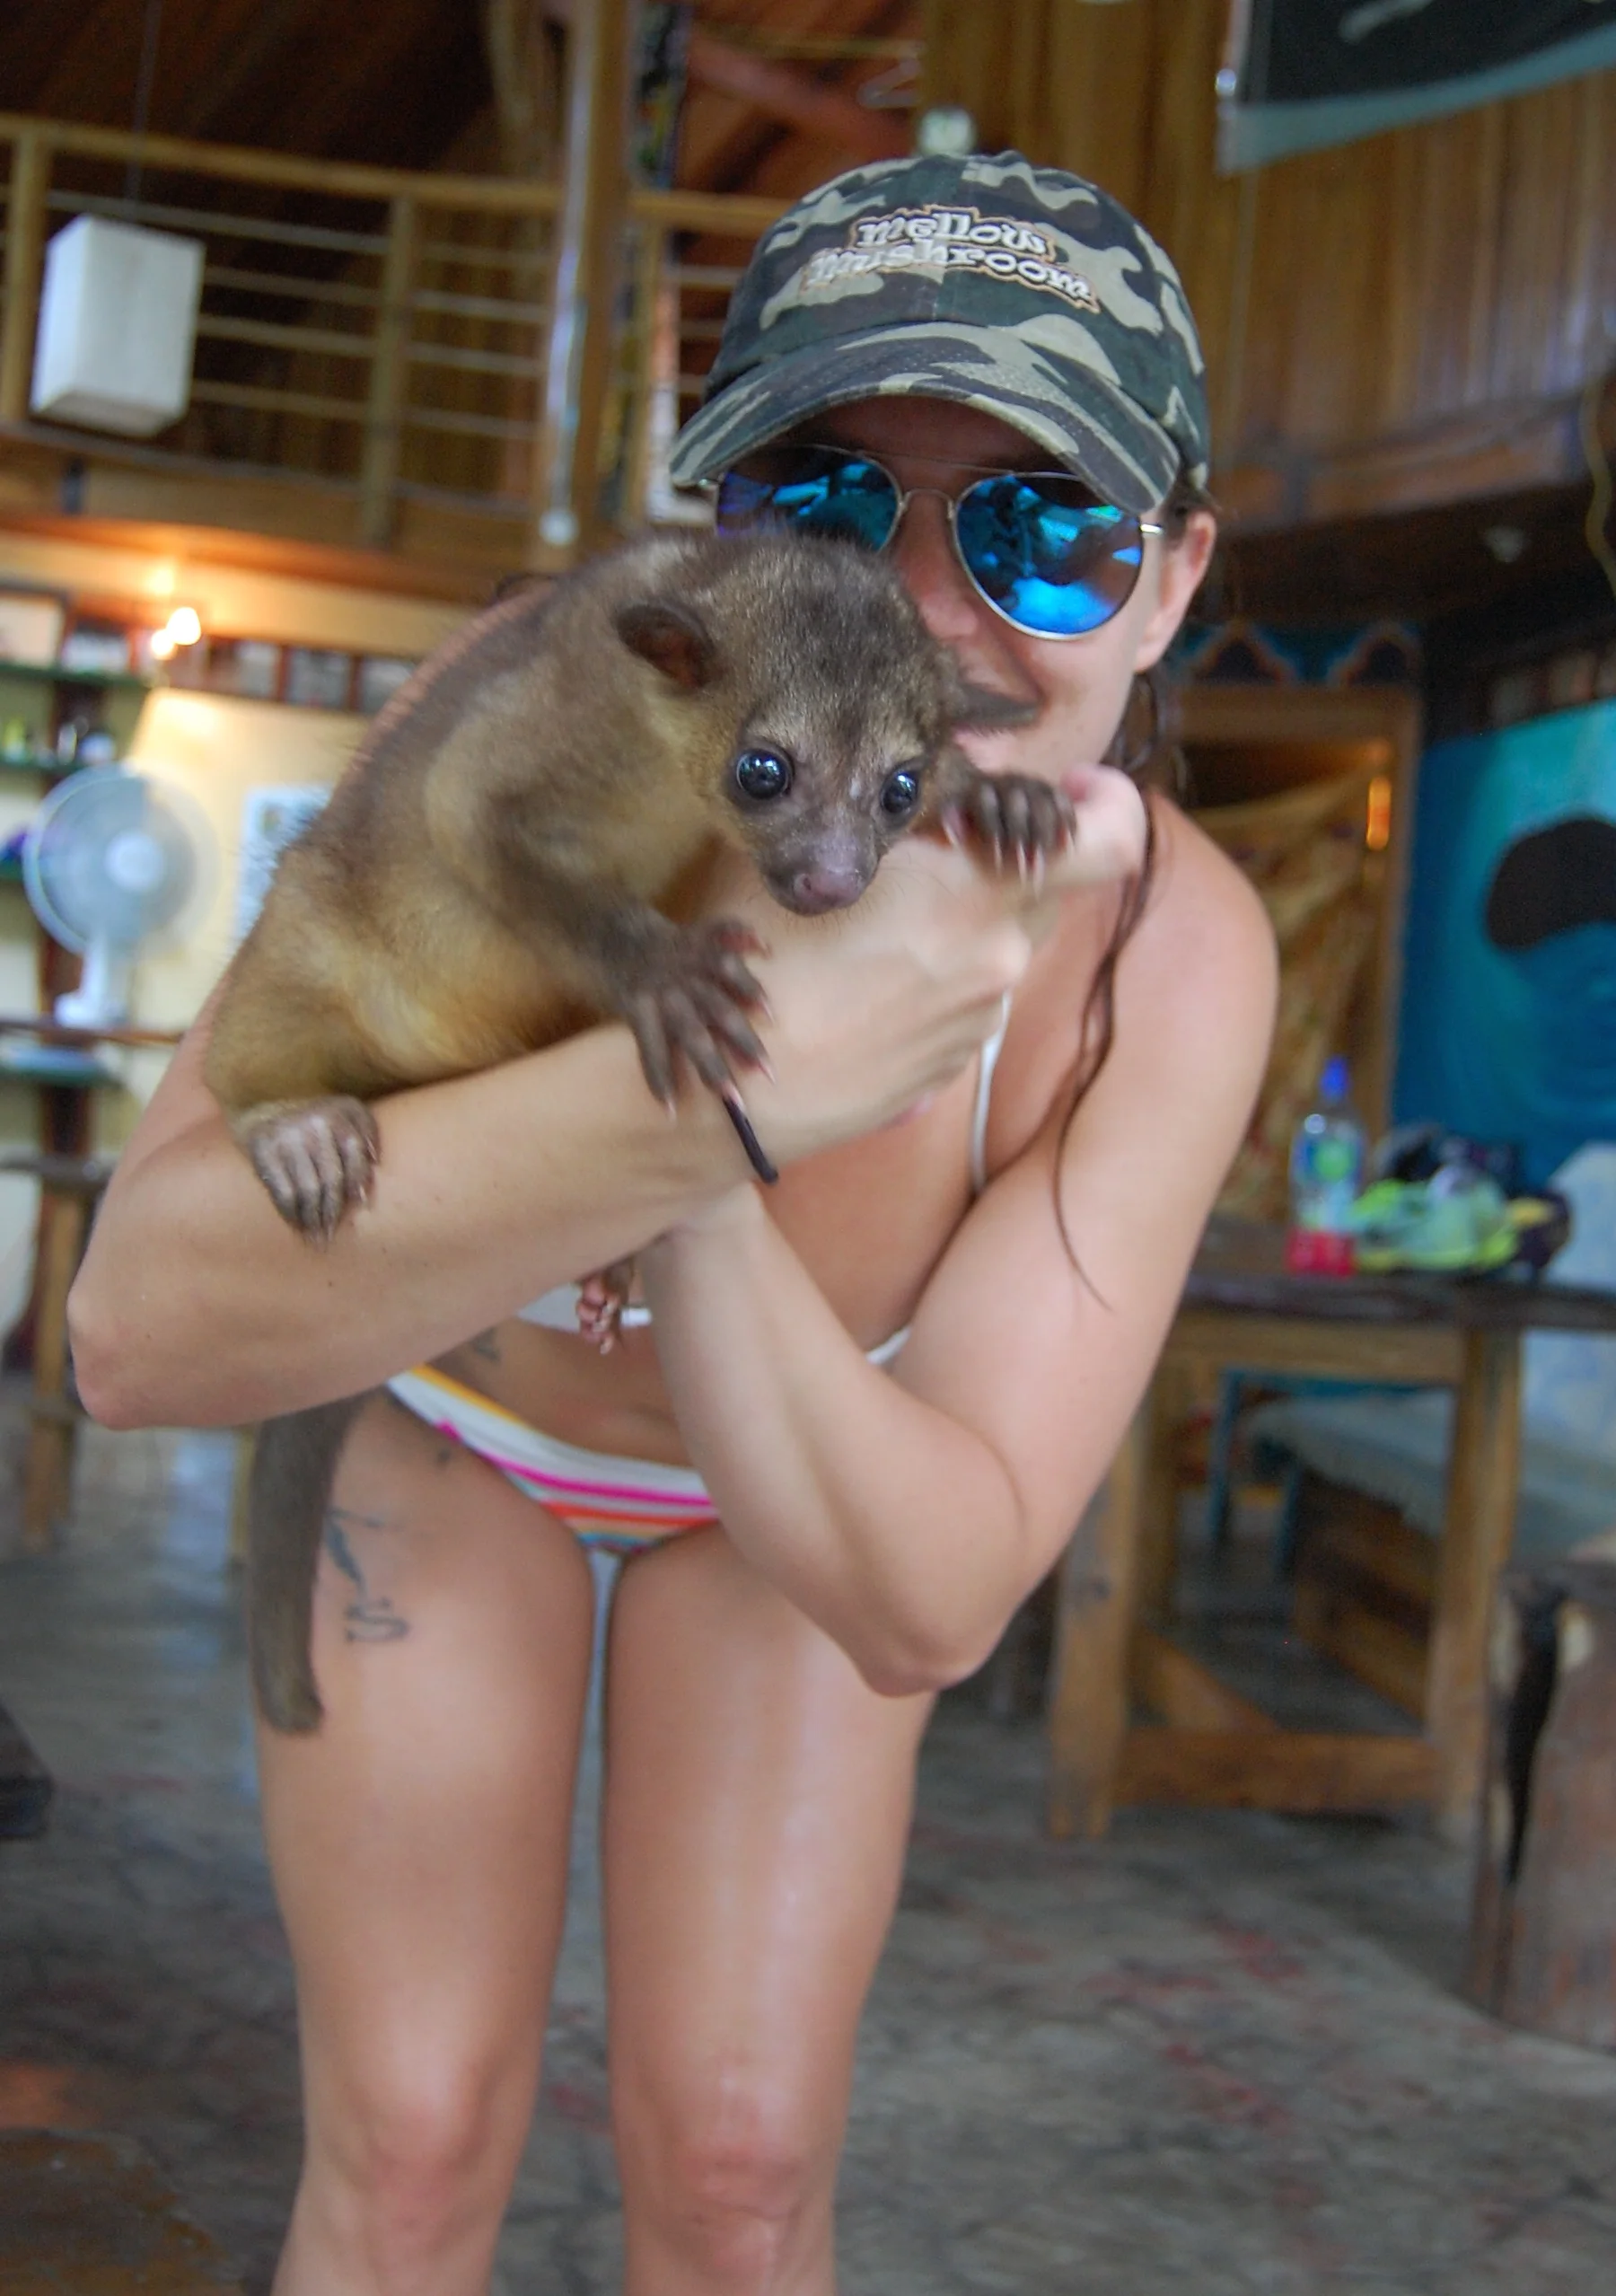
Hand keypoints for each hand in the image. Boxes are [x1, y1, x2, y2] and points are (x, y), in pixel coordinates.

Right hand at [696, 765, 1148, 1170]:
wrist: (738, 1090)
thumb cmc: (765, 961)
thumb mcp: (822, 856)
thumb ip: (898, 822)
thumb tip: (931, 800)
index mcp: (978, 894)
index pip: (1107, 842)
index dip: (1107, 805)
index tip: (1075, 789)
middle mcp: (1000, 958)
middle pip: (1046, 887)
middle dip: (1004, 859)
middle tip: (938, 848)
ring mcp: (979, 1018)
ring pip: (1001, 943)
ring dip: (961, 922)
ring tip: (872, 932)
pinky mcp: (952, 1064)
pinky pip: (965, 997)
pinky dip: (933, 978)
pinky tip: (861, 986)